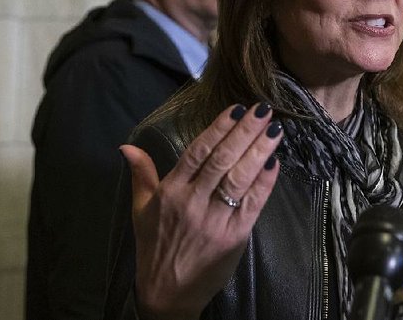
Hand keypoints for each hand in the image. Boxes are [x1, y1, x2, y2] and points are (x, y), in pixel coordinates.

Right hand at [122, 102, 282, 319]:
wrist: (166, 293)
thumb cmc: (154, 246)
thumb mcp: (140, 210)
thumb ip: (141, 174)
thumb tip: (127, 146)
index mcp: (171, 192)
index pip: (197, 152)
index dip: (218, 128)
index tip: (237, 108)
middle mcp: (192, 202)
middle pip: (222, 160)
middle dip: (245, 132)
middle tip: (264, 110)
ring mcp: (215, 219)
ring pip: (239, 178)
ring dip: (259, 152)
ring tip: (275, 130)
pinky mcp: (234, 236)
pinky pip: (252, 204)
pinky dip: (264, 183)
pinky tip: (274, 164)